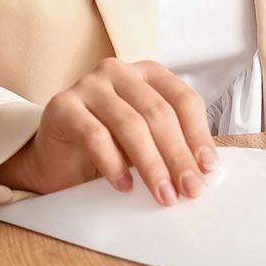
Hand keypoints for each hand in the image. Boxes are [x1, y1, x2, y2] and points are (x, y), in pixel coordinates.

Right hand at [0, 58, 214, 206]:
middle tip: (190, 189)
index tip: (208, 169)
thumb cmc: (108, 149)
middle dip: (178, 156)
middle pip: (158, 113)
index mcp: (147, 74)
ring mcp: (89, 85)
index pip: (182, 100)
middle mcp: (119, 72)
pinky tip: (125, 186)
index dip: (199, 136)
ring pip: (130, 124)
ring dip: (151, 164)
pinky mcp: (63, 105)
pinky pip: (95, 135)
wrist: (56, 160)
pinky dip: (113, 164)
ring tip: (163, 194)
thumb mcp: (146, 143)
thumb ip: (172, 147)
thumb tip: (205, 172)